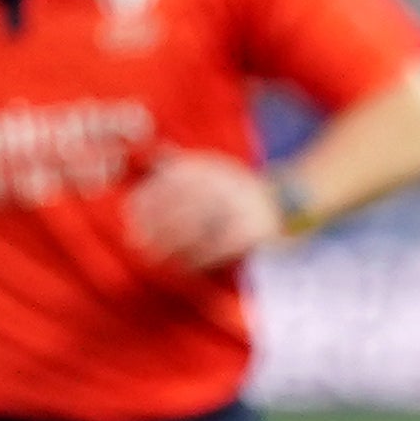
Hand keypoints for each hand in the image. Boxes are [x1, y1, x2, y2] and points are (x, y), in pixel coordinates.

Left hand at [126, 151, 287, 272]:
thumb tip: (142, 152)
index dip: (147, 201)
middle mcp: (223, 184)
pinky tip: (184, 268)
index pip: (169, 182)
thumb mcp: (210, 167)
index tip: (130, 219)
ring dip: (171, 247)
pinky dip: (197, 260)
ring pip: (196, 229)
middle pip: (179, 206)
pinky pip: (218, 248)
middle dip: (154, 227)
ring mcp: (239, 208)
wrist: (289, 202)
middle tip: (135, 243)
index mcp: (209, 167)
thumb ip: (176, 161)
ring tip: (155, 259)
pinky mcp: (252, 232)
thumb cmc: (235, 189)